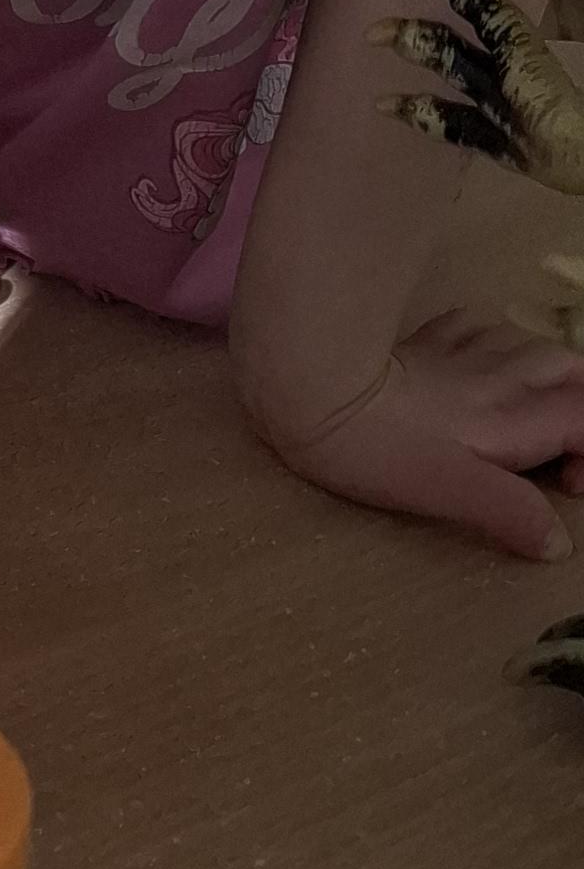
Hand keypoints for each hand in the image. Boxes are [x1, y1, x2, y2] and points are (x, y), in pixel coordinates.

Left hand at [254, 312, 583, 559]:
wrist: (312, 386)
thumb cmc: (380, 448)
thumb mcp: (451, 491)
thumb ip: (511, 512)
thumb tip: (558, 543)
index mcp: (514, 415)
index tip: (564, 485)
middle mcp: (501, 375)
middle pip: (572, 370)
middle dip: (580, 405)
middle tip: (556, 448)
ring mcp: (462, 351)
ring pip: (530, 343)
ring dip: (544, 375)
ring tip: (523, 411)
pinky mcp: (422, 339)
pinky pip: (477, 325)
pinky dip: (492, 342)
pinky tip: (474, 362)